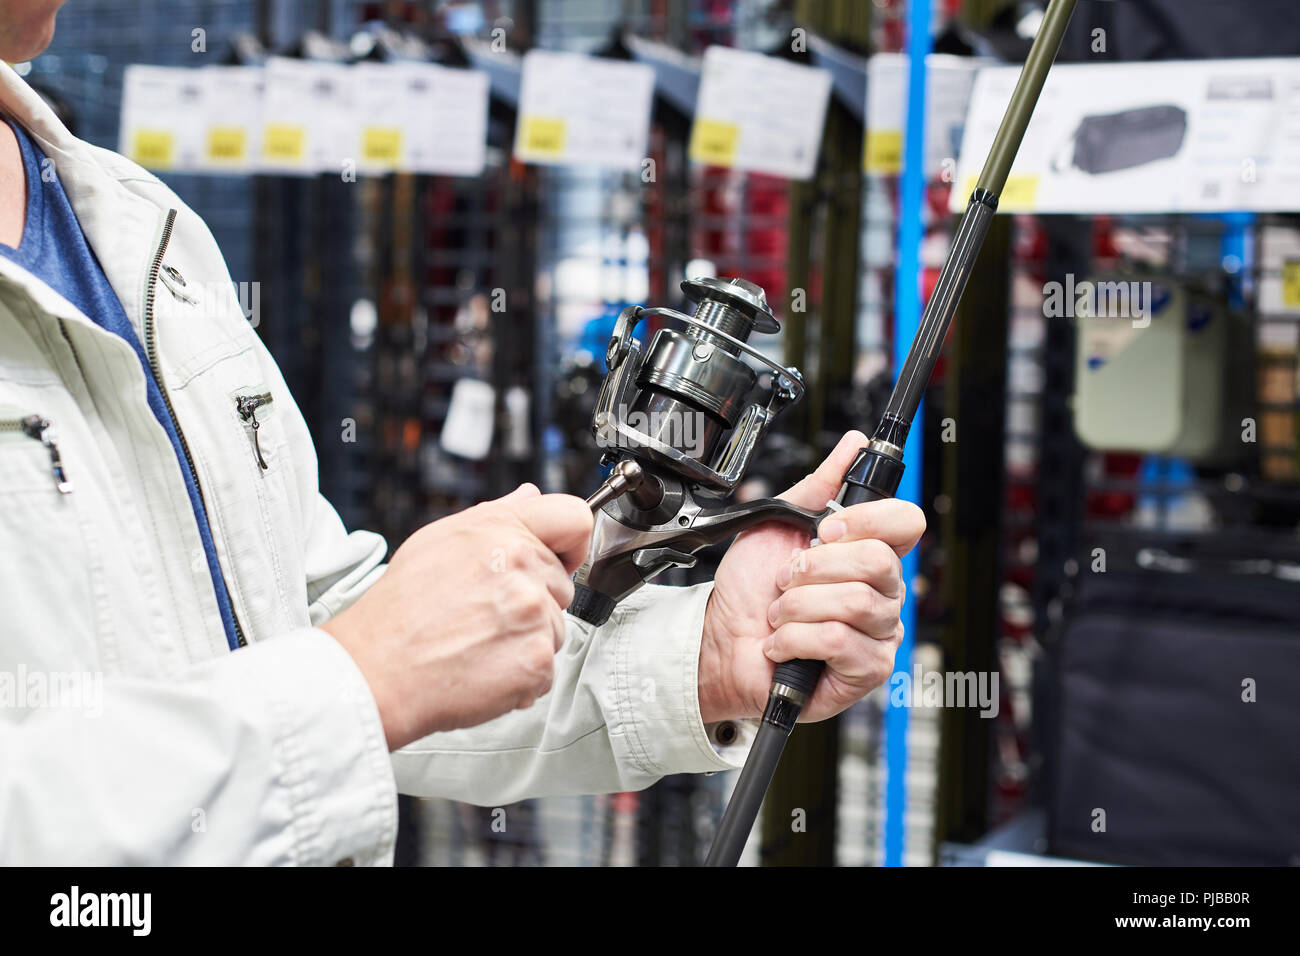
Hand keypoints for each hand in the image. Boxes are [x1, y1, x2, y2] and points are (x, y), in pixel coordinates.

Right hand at [323, 484, 592, 749]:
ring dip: (527, 642)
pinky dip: (521, 678)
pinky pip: (547, 670)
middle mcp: (523, 568)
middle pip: (563, 584)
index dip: (571, 542)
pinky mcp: (536, 660)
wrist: (375, 672)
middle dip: (535, 601)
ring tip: (477, 644)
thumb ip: (496, 515)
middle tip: (485, 616)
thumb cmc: (399, 612)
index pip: (575, 518)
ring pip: (555, 629)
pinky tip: (483, 670)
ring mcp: (533, 615)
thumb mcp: (439, 540)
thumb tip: (530, 496)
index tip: (560, 560)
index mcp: (501, 532)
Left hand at [698, 431, 924, 723]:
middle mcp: (881, 592)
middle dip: (816, 567)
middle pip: (879, 562)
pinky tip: (782, 643)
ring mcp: (878, 632)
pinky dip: (795, 638)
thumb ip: (817, 486)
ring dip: (798, 605)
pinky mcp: (866, 669)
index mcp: (868, 553)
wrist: (719, 642)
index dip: (866, 520)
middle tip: (788, 578)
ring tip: (780, 613)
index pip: (906, 522)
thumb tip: (854, 445)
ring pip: (854, 602)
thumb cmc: (749, 591)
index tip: (824, 530)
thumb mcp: (776, 525)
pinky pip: (838, 639)